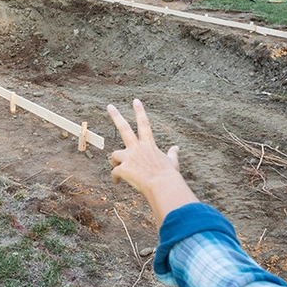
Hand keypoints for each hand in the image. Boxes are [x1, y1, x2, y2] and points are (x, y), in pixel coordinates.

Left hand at [107, 99, 197, 225]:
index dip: (140, 111)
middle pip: (124, 128)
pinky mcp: (123, 169)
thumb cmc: (169, 176)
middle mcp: (137, 148)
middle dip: (116, 116)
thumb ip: (172, 154)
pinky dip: (115, 177)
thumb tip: (176, 148)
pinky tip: (117, 182)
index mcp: (149, 145)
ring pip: (114, 155)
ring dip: (115, 161)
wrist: (162, 186)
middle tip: (110, 106)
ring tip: (118, 169)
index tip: (135, 101)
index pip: (144, 124)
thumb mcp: (172, 162)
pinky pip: (114, 172)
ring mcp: (129, 158)